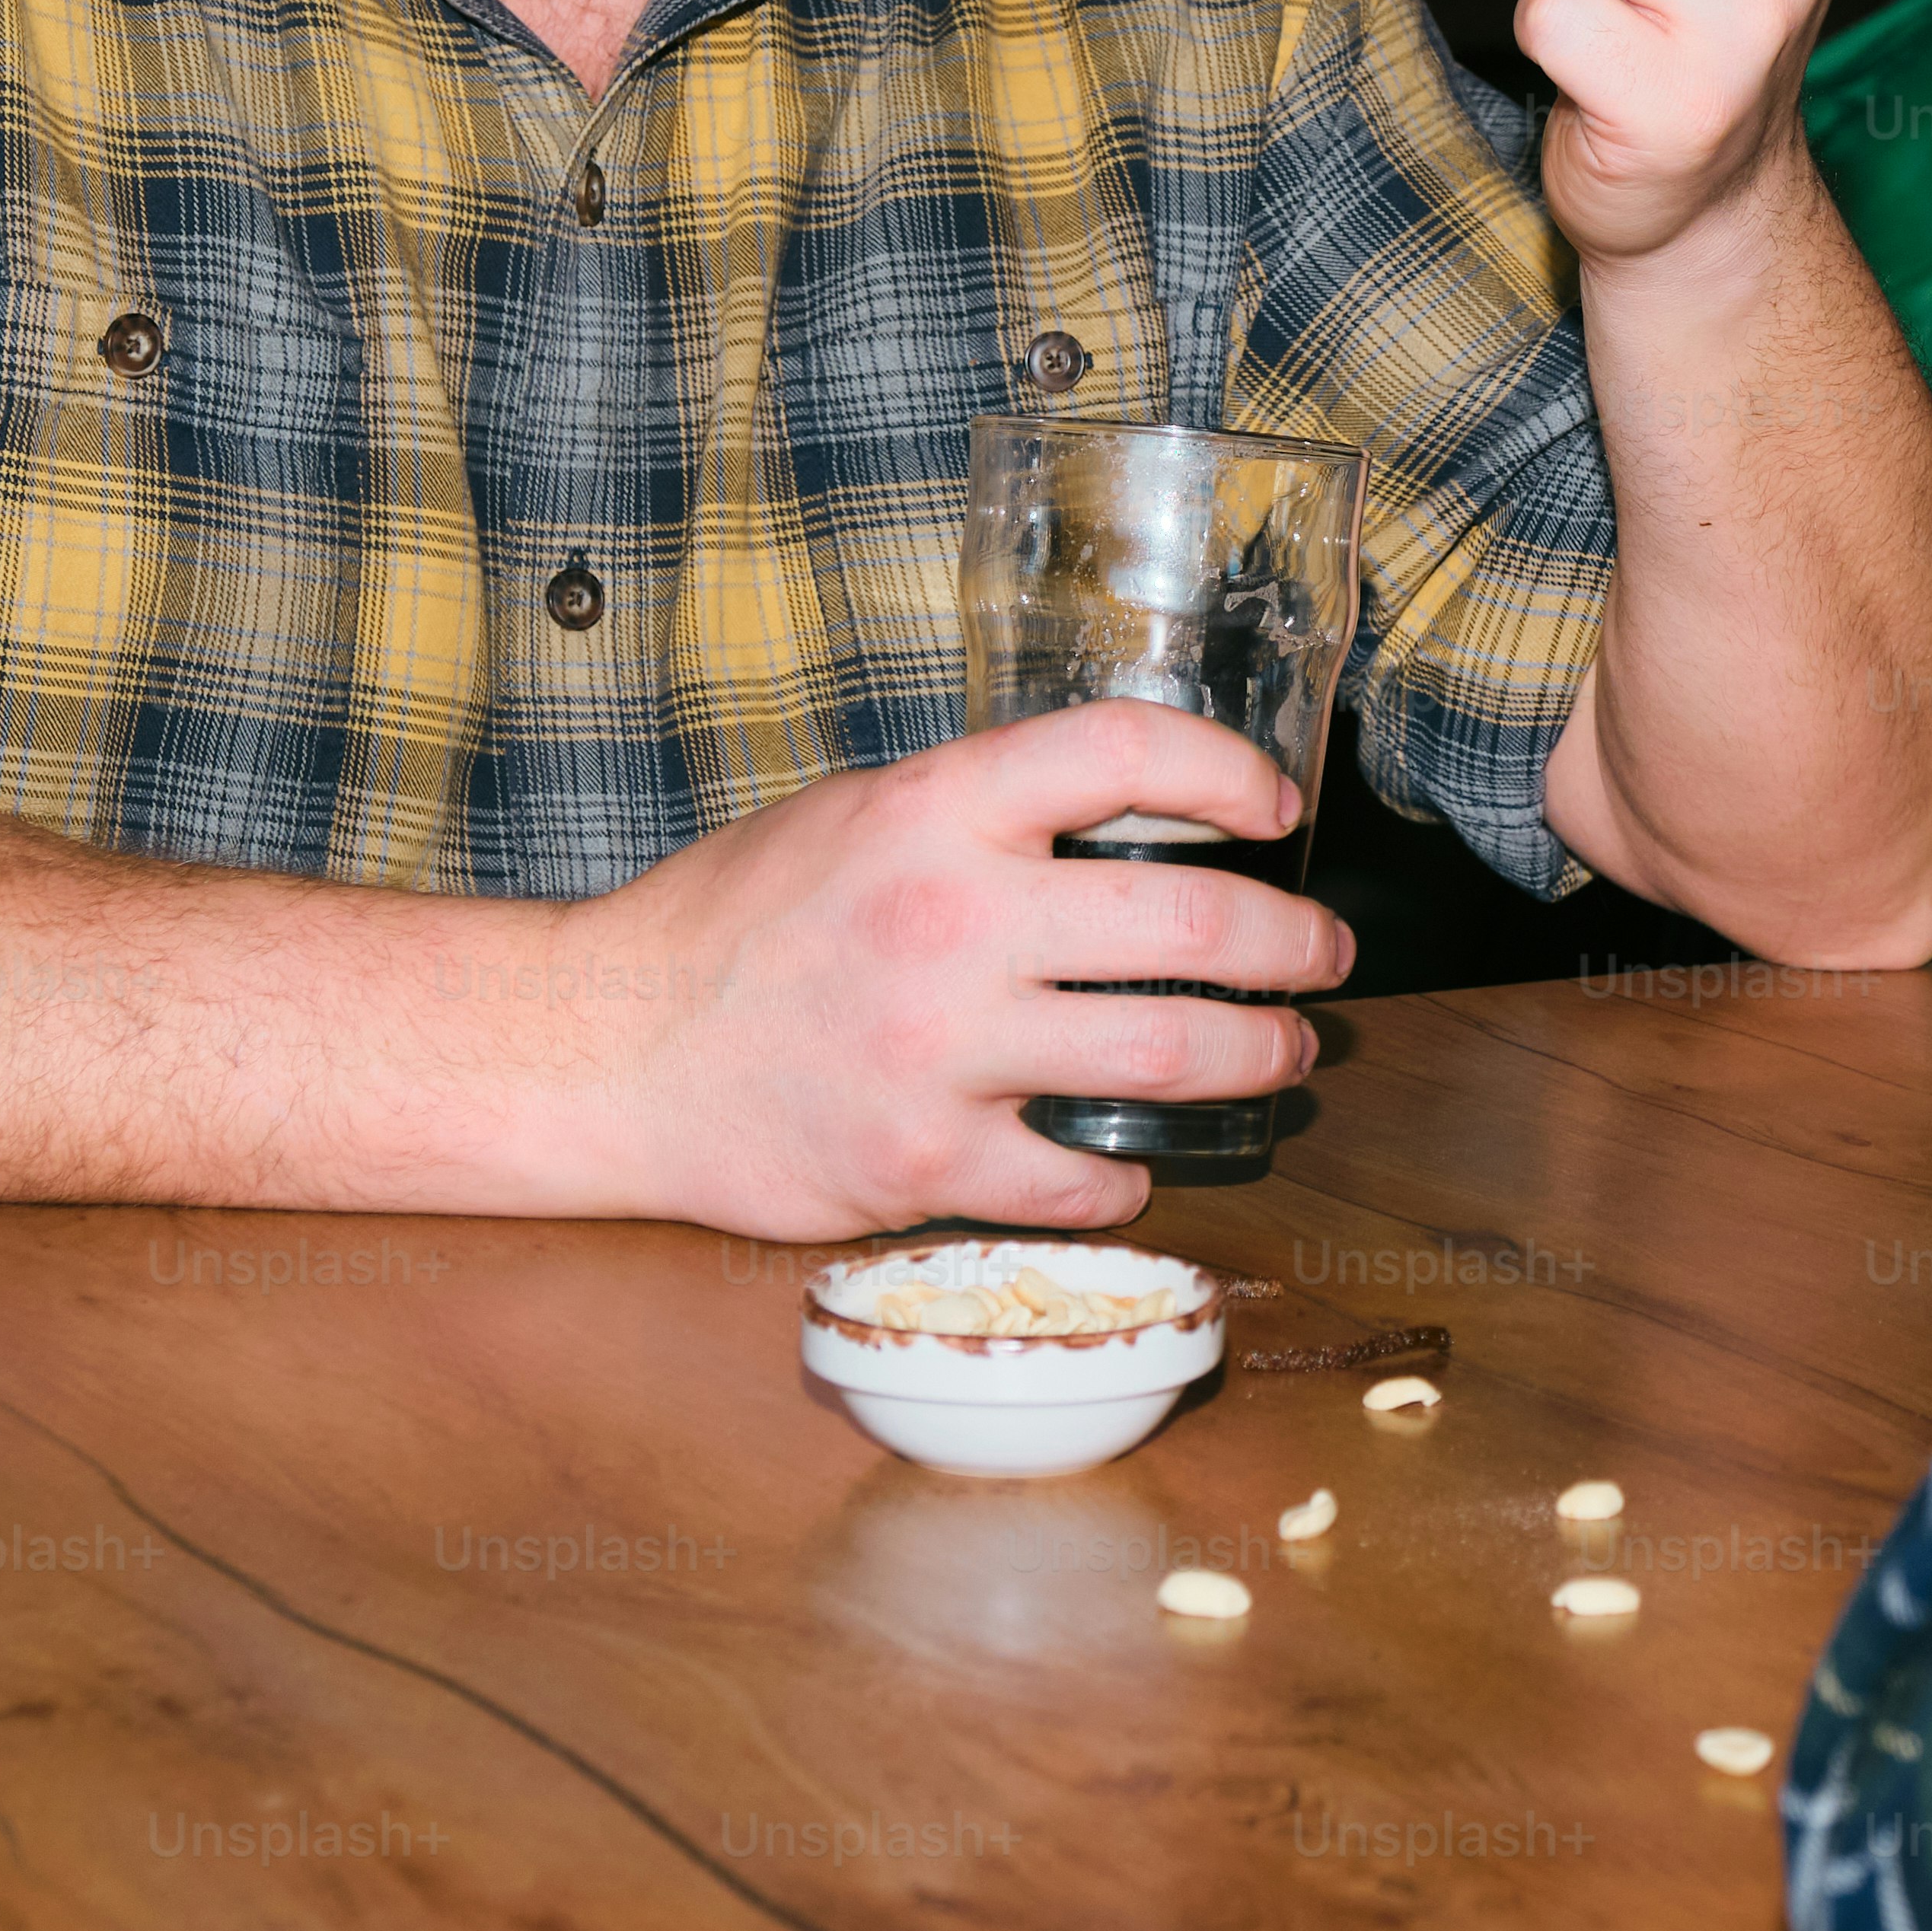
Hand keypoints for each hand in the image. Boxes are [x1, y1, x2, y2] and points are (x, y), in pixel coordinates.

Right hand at [553, 702, 1347, 1239]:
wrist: (607, 1050)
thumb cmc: (735, 923)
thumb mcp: (857, 814)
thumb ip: (983, 812)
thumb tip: (1122, 811)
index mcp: (938, 809)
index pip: (1127, 751)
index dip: (1227, 773)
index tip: (1274, 809)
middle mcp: (952, 919)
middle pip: (1193, 927)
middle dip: (1294, 946)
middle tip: (1324, 959)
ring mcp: (942, 1049)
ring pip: (1168, 1058)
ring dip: (1256, 1058)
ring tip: (1282, 1053)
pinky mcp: (923, 1160)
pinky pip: (1081, 1179)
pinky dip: (1132, 1180)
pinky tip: (1137, 1166)